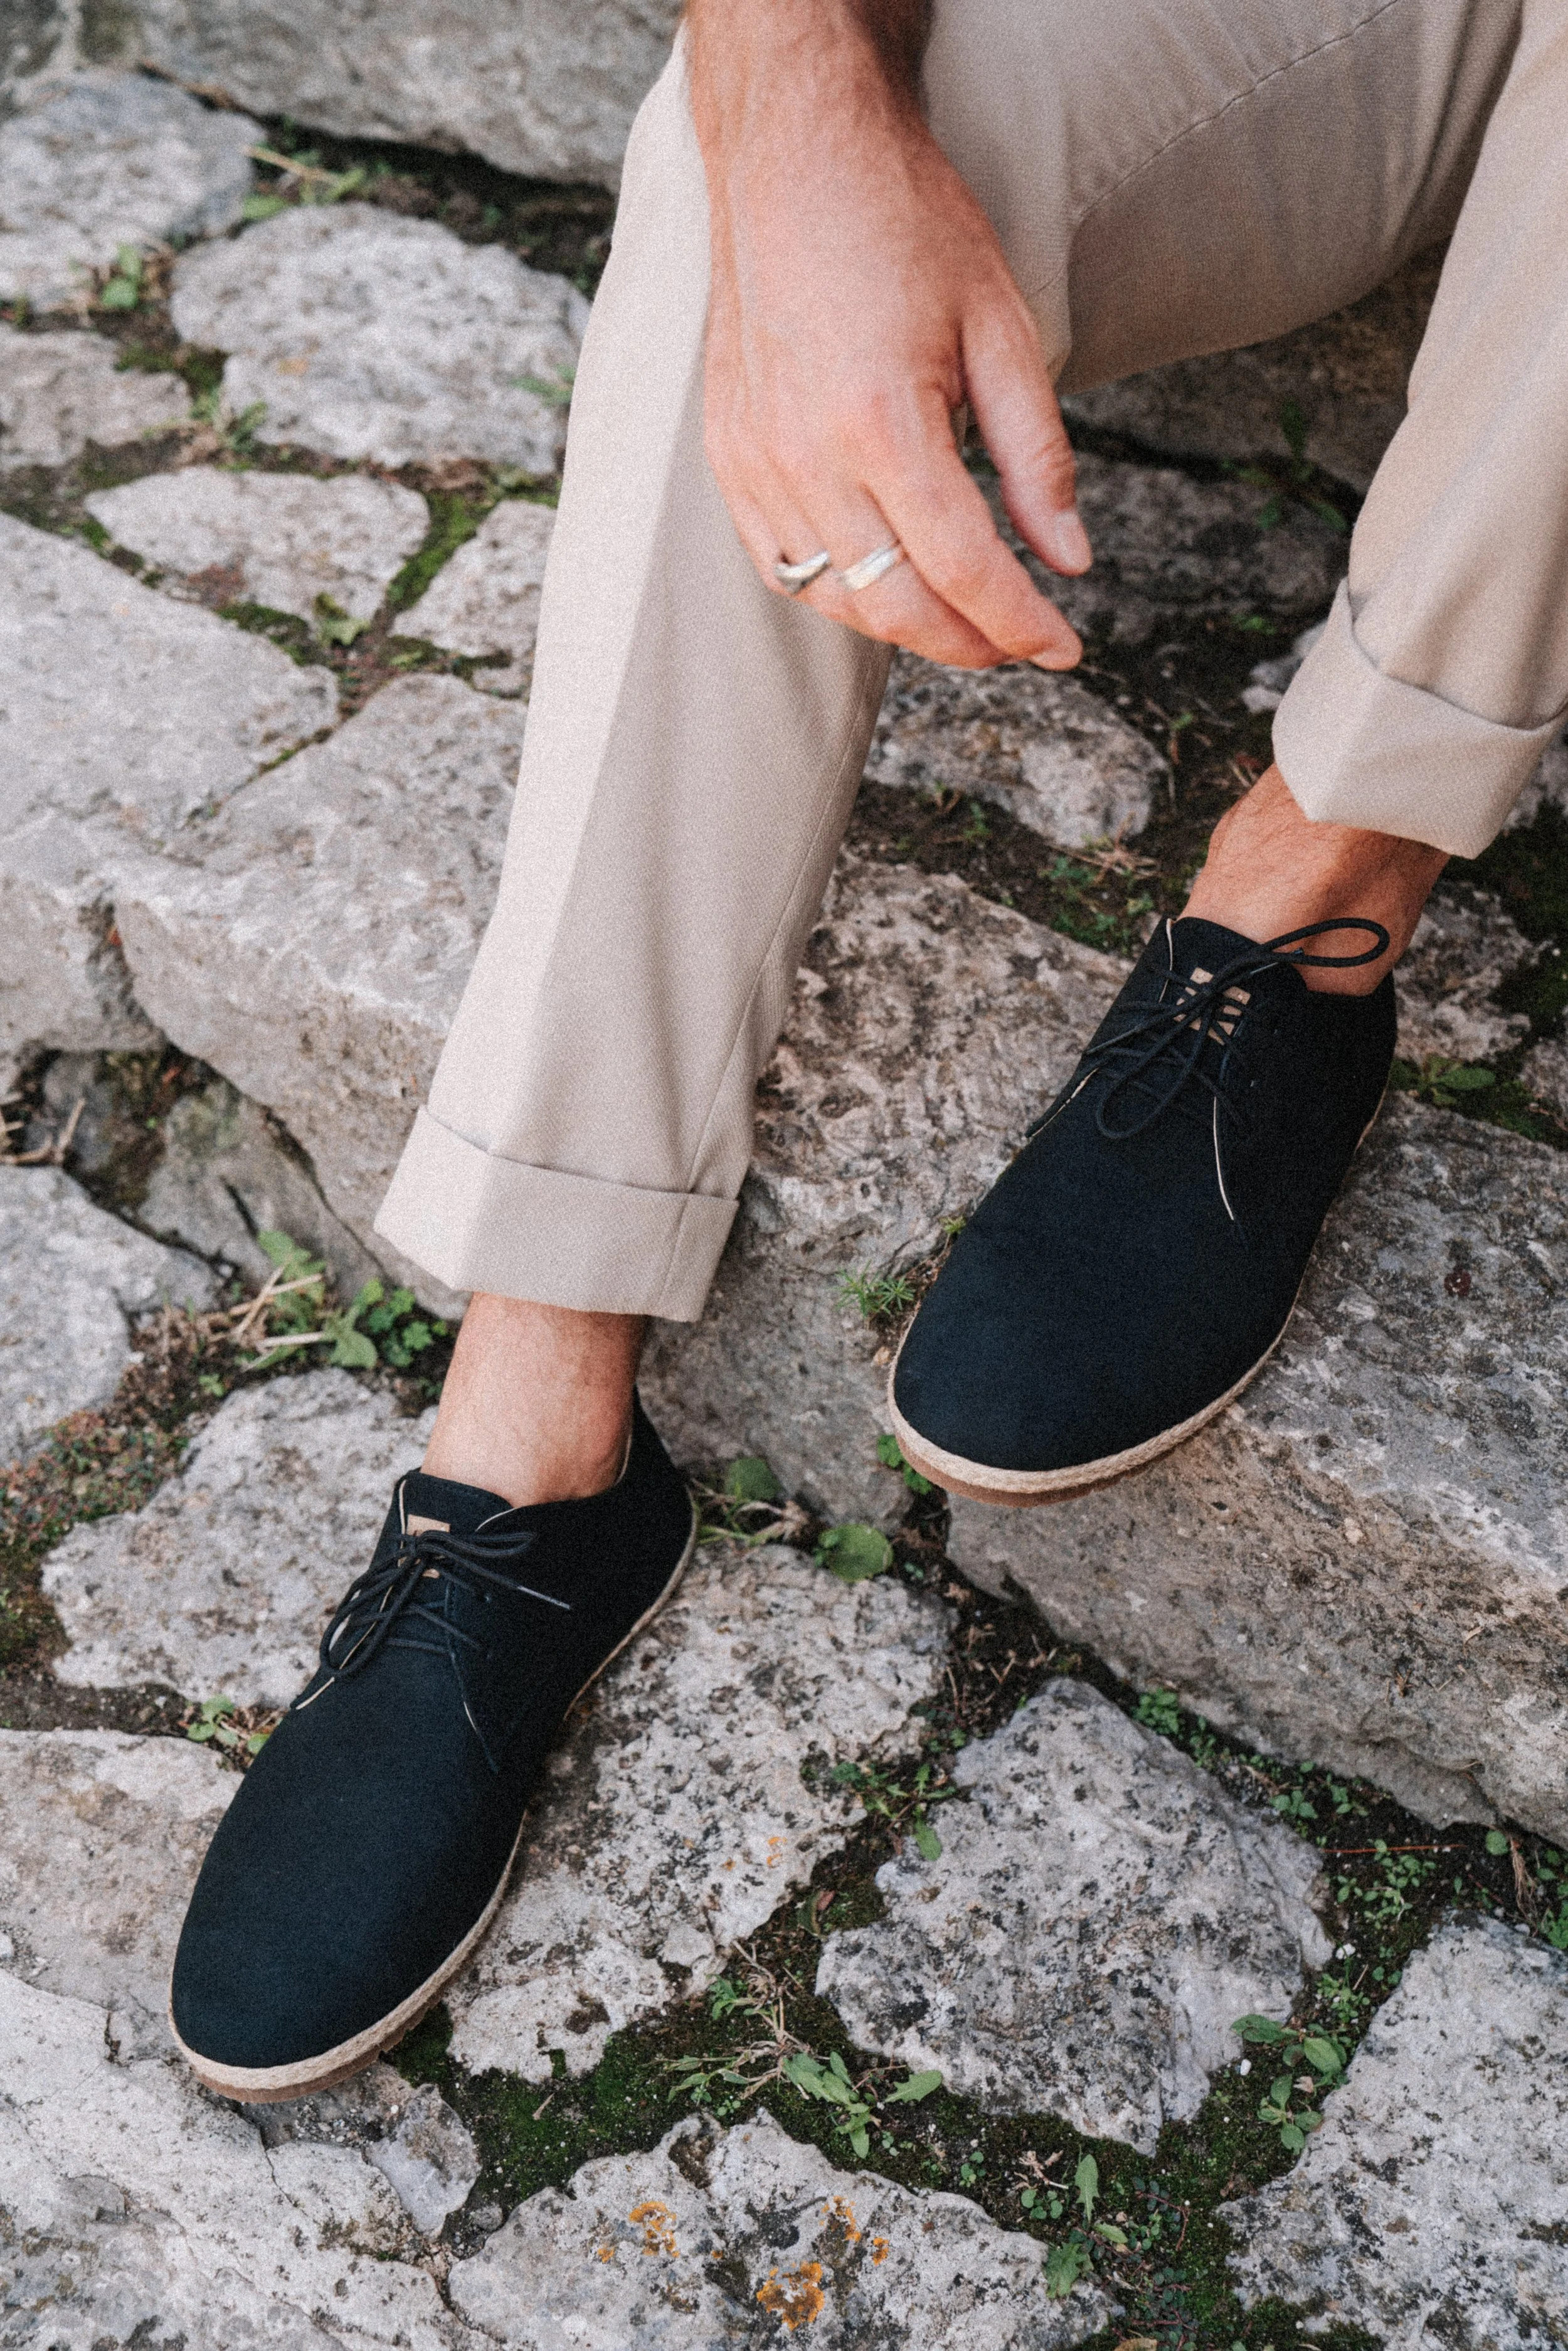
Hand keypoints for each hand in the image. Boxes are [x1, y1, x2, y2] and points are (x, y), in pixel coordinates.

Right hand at [688, 0, 1087, 671]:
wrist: (794, 152)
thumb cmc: (902, 222)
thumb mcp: (1002, 326)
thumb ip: (1036, 454)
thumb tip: (1068, 560)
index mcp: (881, 419)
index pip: (962, 568)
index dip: (1021, 624)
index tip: (1065, 647)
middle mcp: (805, 454)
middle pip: (896, 603)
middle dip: (970, 641)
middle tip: (1022, 643)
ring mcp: (755, 461)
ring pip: (837, 598)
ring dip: (907, 625)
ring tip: (964, 618)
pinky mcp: (729, 456)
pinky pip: (783, 566)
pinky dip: (841, 593)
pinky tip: (886, 584)